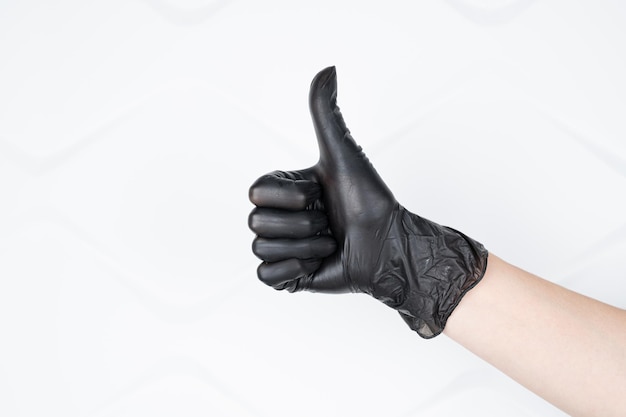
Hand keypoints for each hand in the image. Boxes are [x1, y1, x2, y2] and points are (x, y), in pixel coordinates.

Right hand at [248, 67, 487, 337]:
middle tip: (328, 221)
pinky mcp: (289, 275)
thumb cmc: (369, 200)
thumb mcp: (343, 152)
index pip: (256, 192)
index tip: (319, 194)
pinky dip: (292, 271)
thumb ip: (326, 113)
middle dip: (301, 223)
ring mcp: (284, 247)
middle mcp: (282, 217)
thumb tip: (327, 70)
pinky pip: (266, 276)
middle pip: (257, 223)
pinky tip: (317, 263)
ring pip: (262, 249)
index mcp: (286, 191)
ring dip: (305, 246)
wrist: (389, 245)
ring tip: (329, 242)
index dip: (290, 196)